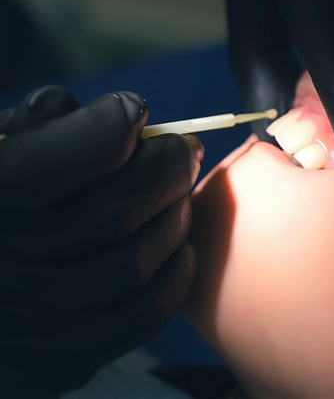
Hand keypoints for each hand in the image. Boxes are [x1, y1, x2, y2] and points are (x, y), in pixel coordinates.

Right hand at [0, 86, 203, 397]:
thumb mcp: (0, 151)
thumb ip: (46, 126)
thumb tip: (128, 114)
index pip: (71, 153)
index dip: (116, 121)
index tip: (135, 111)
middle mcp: (3, 264)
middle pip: (116, 210)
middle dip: (165, 170)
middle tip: (183, 152)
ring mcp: (32, 319)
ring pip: (135, 264)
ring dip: (174, 219)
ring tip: (178, 197)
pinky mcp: (62, 356)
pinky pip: (143, 315)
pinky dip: (175, 276)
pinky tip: (178, 246)